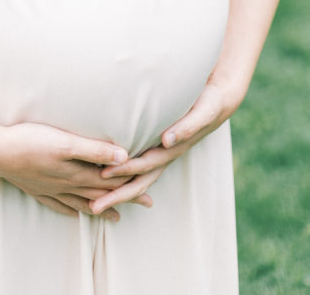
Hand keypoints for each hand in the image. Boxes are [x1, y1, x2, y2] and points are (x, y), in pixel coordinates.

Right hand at [0, 121, 151, 221]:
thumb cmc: (30, 141)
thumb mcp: (65, 141)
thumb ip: (94, 150)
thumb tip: (124, 157)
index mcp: (75, 173)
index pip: (109, 182)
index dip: (130, 185)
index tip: (150, 189)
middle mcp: (66, 184)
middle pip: (100, 194)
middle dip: (123, 197)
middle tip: (144, 203)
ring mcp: (50, 189)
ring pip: (81, 202)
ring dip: (101, 208)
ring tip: (116, 217)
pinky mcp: (36, 188)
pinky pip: (58, 204)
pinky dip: (70, 209)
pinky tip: (74, 212)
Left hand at [88, 78, 239, 213]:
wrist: (217, 101)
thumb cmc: (208, 104)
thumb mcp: (201, 113)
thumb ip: (186, 127)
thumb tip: (166, 140)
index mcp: (172, 150)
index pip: (144, 165)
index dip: (124, 170)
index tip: (103, 177)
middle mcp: (164, 156)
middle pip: (138, 181)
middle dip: (116, 195)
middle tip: (93, 207)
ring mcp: (161, 154)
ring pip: (137, 178)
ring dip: (117, 190)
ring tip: (94, 200)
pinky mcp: (157, 147)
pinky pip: (138, 166)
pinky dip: (122, 175)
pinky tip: (105, 176)